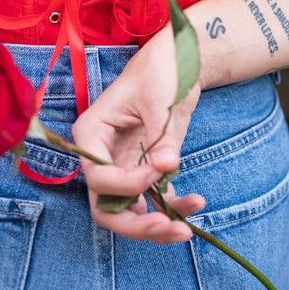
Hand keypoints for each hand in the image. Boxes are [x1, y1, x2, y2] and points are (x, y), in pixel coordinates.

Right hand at [71, 26, 204, 243]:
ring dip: (155, 225)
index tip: (157, 171)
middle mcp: (103, 155)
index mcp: (92, 134)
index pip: (98, 177)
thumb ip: (160, 134)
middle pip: (106, 206)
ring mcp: (125, 165)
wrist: (180, 60)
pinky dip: (173, 208)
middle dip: (134, 224)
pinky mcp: (147, 169)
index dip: (125, 184)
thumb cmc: (160, 68)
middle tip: (165, 226)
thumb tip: (166, 166)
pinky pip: (154, 200)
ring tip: (185, 229)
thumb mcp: (158, 97)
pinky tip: (196, 203)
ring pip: (129, 212)